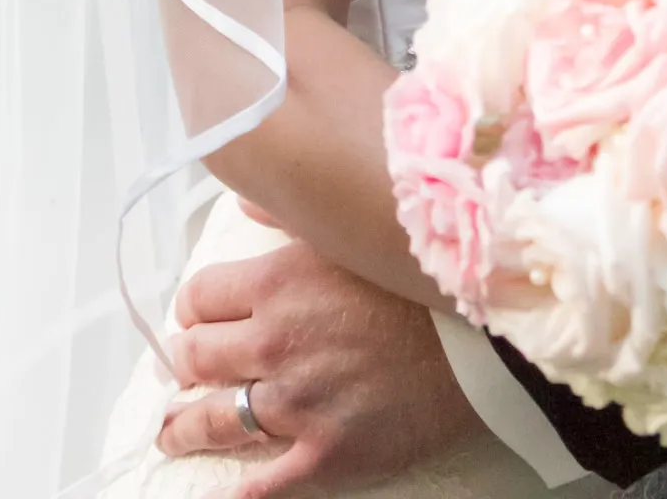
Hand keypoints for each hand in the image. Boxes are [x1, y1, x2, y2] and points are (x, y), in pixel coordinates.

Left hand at [160, 237, 482, 497]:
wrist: (490, 335)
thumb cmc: (426, 275)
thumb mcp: (355, 229)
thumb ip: (293, 213)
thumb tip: (247, 196)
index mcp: (279, 281)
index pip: (198, 297)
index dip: (196, 308)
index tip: (200, 316)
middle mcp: (277, 342)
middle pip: (193, 357)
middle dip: (184, 363)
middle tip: (186, 368)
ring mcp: (299, 403)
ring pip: (212, 420)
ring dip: (185, 426)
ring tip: (176, 429)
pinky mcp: (327, 453)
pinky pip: (264, 484)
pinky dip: (240, 490)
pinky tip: (229, 488)